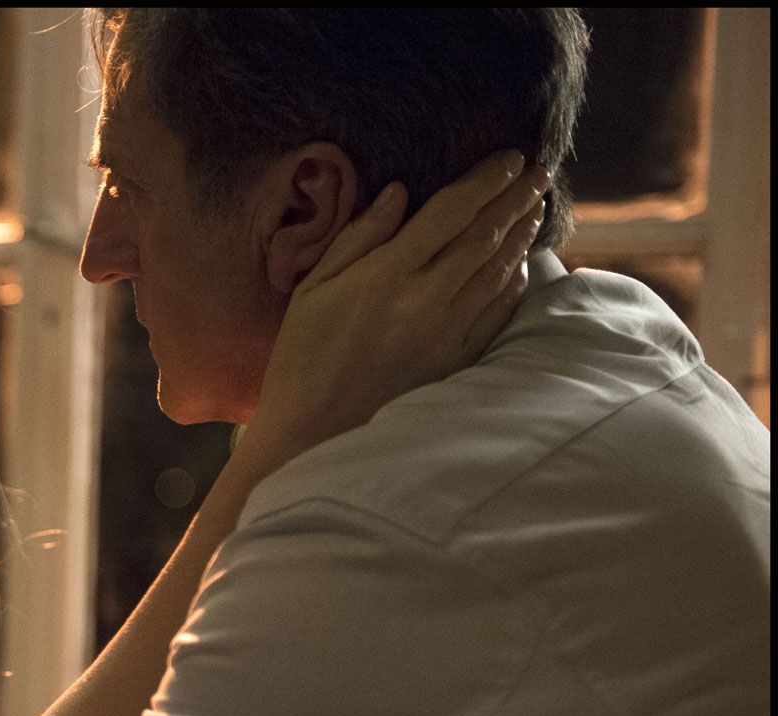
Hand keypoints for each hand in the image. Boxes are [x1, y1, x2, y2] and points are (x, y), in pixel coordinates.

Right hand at [252, 149, 548, 447]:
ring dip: (522, 235)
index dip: (486, 180)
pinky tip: (520, 264)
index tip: (510, 158)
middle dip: (516, 198)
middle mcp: (424, 300)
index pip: (450, 212)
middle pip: (485, 235)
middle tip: (538, 172)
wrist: (312, 431)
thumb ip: (358, 238)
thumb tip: (398, 193)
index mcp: (386, 275)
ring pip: (499, 270)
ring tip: (535, 208)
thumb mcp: (313, 289)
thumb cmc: (302, 356)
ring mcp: (446, 333)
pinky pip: (498, 312)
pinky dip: (515, 282)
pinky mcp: (455, 361)